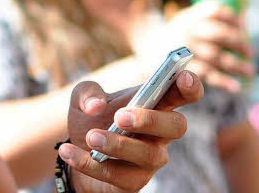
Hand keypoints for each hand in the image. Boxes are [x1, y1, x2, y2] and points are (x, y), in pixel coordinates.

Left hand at [59, 71, 203, 192]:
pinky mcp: (133, 182)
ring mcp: (150, 159)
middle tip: (120, 116)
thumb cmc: (90, 118)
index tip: (183, 76)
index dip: (189, 85)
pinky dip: (90, 164)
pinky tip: (68, 152)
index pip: (183, 94)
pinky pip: (119, 177)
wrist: (73, 150)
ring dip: (119, 145)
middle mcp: (160, 133)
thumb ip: (88, 92)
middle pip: (176, 126)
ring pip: (149, 155)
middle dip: (151, 120)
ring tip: (91, 137)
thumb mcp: (82, 97)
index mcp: (155, 104)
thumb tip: (96, 106)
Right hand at [136, 0, 255, 92]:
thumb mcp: (186, 23)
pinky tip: (235, 87)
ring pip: (216, 56)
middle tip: (251, 53)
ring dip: (237, 65)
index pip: (215, 10)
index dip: (232, 18)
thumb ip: (210, 21)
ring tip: (250, 71)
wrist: (144, 58)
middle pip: (218, 34)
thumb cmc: (172, 40)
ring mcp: (183, 49)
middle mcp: (185, 30)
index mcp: (189, 16)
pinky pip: (206, 74)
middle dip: (239, 44)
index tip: (243, 28)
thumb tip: (244, 19)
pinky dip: (223, 81)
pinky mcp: (180, 69)